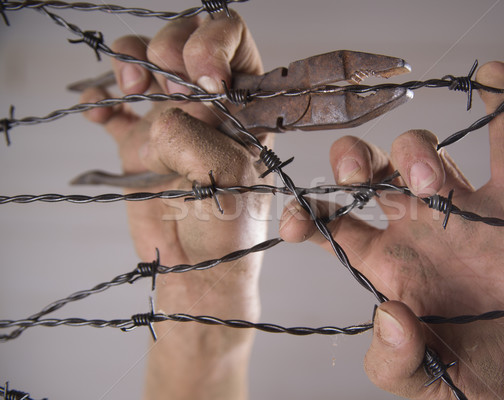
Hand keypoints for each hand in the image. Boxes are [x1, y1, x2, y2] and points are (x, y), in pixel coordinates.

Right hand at [81, 11, 269, 399]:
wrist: (198, 270)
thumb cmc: (227, 230)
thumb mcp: (226, 174)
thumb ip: (192, 137)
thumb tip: (157, 118)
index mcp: (244, 106)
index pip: (231, 43)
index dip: (213, 44)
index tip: (203, 76)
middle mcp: (208, 106)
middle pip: (184, 43)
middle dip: (170, 48)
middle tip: (166, 83)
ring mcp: (172, 122)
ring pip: (146, 64)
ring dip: (132, 60)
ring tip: (130, 83)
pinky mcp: (138, 145)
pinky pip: (114, 109)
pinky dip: (100, 101)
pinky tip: (96, 110)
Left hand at [279, 61, 503, 398]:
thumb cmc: (481, 376)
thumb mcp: (422, 380)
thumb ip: (393, 360)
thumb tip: (388, 313)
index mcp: (385, 264)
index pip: (332, 223)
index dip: (308, 212)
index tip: (297, 218)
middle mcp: (417, 227)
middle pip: (370, 171)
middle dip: (352, 158)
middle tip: (354, 172)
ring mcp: (463, 209)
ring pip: (424, 152)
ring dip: (418, 152)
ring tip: (434, 187)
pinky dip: (501, 108)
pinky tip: (492, 76)